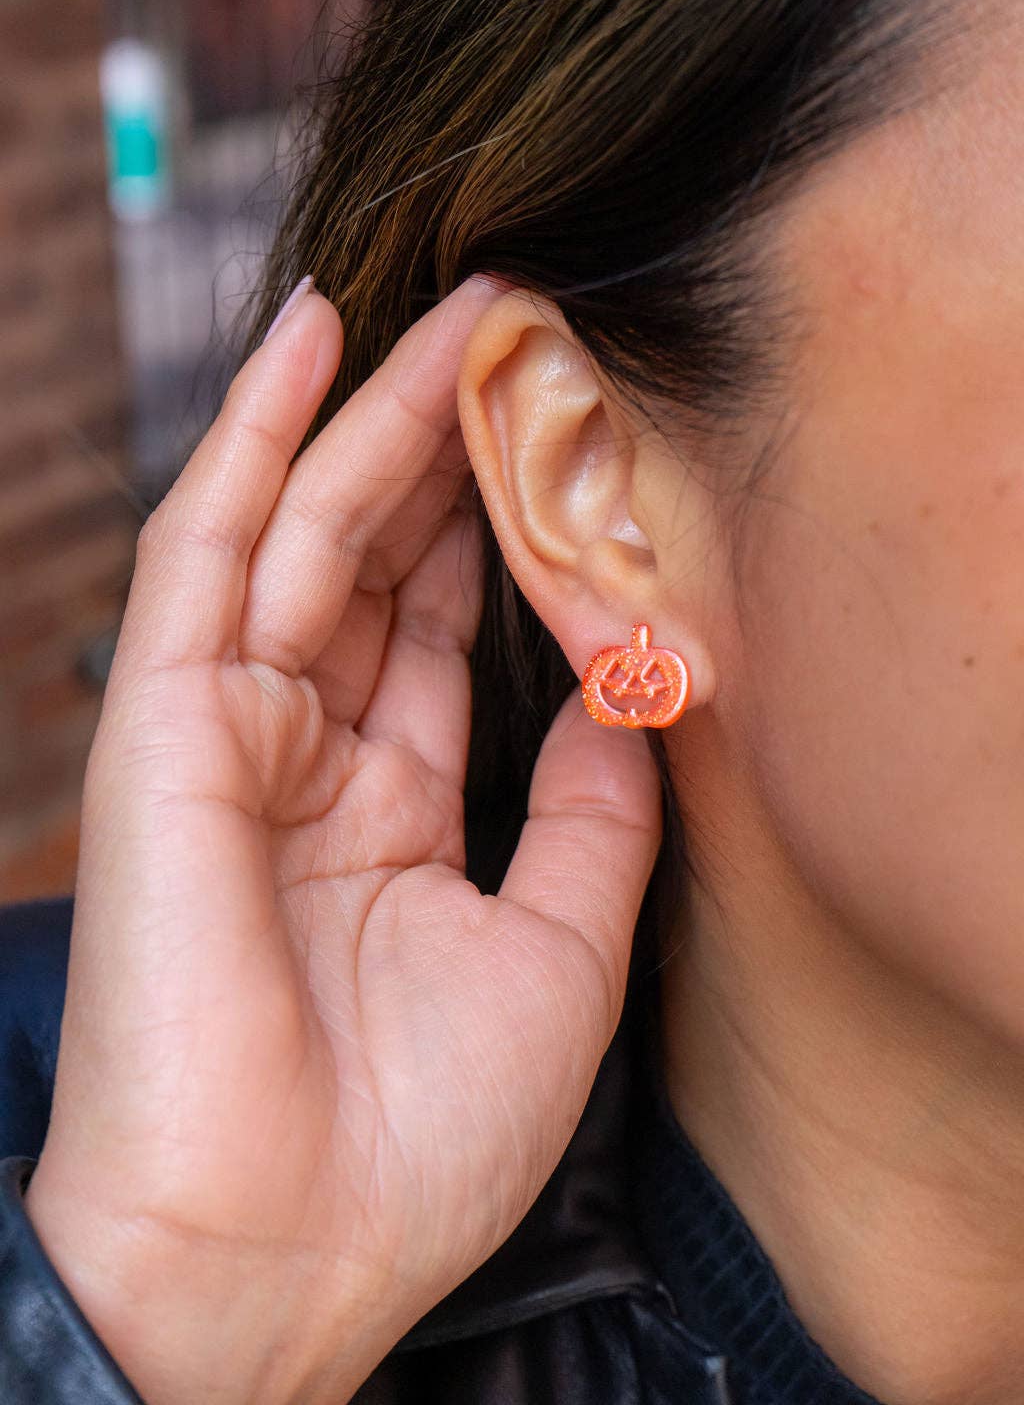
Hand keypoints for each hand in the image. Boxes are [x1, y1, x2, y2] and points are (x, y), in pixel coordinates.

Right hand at [24, 275, 662, 1404]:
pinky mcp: (162, 722)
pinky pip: (208, 551)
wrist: (275, 1253)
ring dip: (374, 414)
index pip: (444, 637)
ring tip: (449, 305)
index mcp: (388, 816)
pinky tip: (310, 343)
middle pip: (381, 564)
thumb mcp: (557, 956)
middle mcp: (304, 760)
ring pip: (305, 532)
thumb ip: (596, 818)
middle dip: (446, 447)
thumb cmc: (412, 1141)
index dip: (499, 537)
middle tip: (521, 333)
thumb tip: (636, 696)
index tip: (561, 448)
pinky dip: (255, 443)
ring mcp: (228, 731)